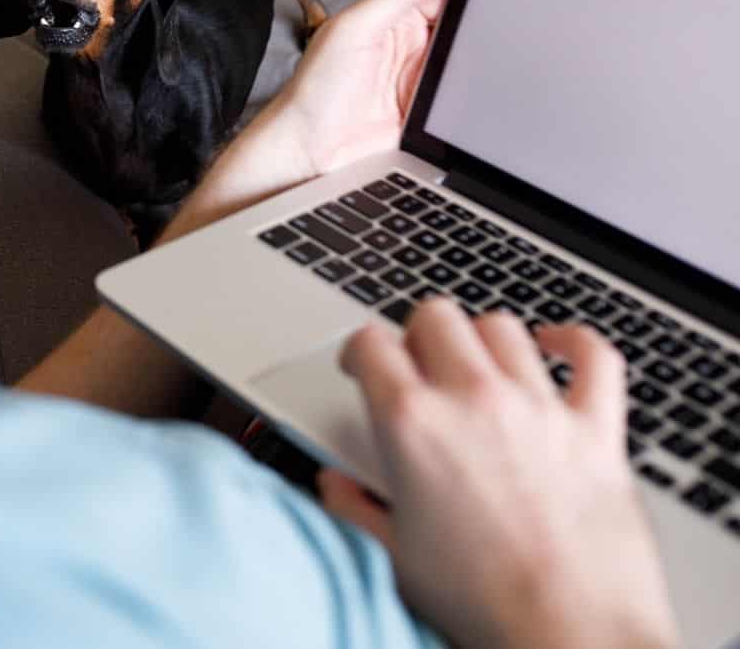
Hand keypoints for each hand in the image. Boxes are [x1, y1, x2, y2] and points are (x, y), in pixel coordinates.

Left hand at [166, 0, 456, 235]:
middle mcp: (409, 47)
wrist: (308, 151)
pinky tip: (467, 91)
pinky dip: (470, 93)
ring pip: (465, 61)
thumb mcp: (352, 28)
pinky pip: (461, 97)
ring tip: (474, 62)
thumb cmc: (314, 91)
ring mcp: (421, 81)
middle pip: (459, 27)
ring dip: (473, 62)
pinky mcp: (429, 112)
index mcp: (389, 18)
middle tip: (487, 28)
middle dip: (475, 27)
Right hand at [321, 301, 677, 648]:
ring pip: (502, 328)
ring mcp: (538, 408)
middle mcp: (473, 400)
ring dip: (481, 340)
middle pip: (436, 316)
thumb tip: (336, 486)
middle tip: (417, 367)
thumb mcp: (394, 556)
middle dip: (418, 335)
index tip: (363, 367)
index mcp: (412, 425)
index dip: (359, 351)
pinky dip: (574, 343)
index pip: (370, 343)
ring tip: (476, 365)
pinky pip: (593, 357)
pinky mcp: (596, 430)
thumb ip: (354, 507)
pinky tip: (556, 348)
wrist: (570, 636)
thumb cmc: (485, 606)